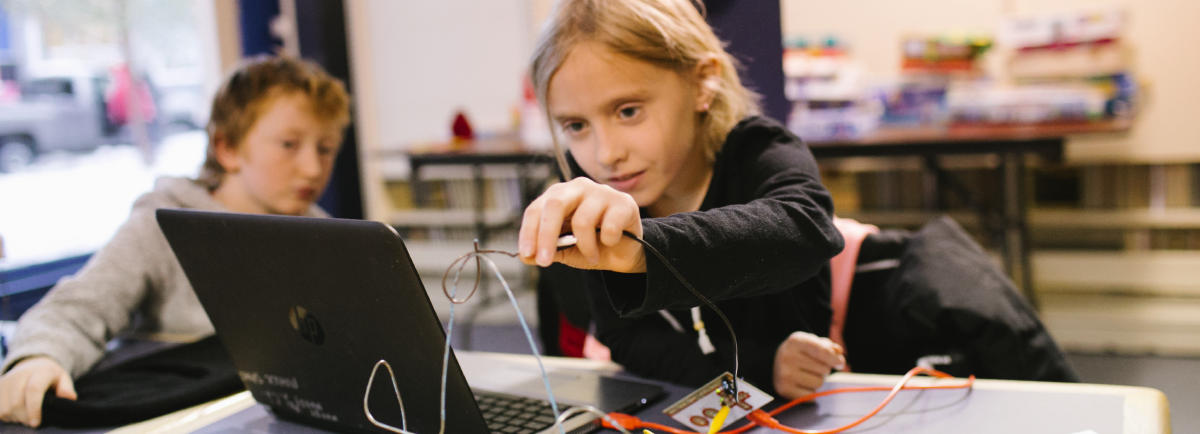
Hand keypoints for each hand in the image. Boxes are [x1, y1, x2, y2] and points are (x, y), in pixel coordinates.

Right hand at [0, 357, 76, 426]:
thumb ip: (66, 388)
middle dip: (25, 418)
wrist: (31, 364)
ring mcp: (5, 383)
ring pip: (6, 409)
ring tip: (27, 416)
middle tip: (35, 422)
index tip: (36, 424)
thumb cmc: (50, 376)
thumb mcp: (63, 378)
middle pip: (17, 403)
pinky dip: (7, 417)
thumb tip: (70, 398)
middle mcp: (19, 376)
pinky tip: (17, 413)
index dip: (34, 409)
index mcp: (39, 372)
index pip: (33, 390)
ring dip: (16, 418)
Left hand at [519, 178, 645, 272]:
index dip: (529, 232)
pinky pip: (609, 227)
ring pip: (583, 220)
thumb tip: (525, 256)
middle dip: (546, 236)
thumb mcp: (566, 250)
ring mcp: (602, 192)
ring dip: (585, 247)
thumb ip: (546, 251)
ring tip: (591, 257)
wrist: (626, 252)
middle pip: (555, 205)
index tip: (527, 254)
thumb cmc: (593, 246)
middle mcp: (579, 187)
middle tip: (545, 261)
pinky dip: (607, 242)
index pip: (536, 209)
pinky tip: (611, 243)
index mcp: (559, 195)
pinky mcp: (624, 203)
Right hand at [772, 332, 845, 399]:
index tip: (841, 364)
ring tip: (807, 375)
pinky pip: (811, 396)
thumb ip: (828, 347)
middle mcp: (788, 357)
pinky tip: (802, 385)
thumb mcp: (811, 342)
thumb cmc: (800, 352)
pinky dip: (811, 392)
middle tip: (813, 367)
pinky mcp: (784, 390)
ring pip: (819, 383)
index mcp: (796, 341)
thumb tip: (839, 354)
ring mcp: (785, 374)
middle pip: (824, 369)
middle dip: (824, 369)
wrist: (774, 363)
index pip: (822, 351)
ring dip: (818, 381)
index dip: (835, 359)